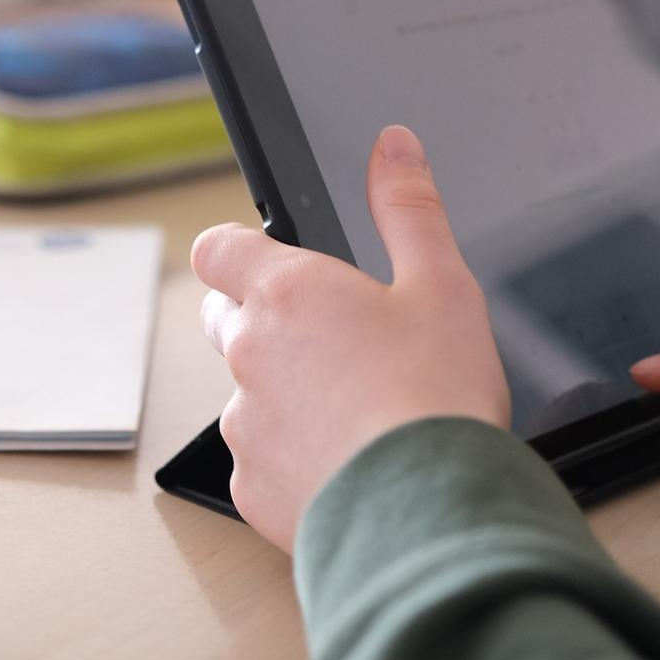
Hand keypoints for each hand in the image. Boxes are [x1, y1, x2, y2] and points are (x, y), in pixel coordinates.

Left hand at [190, 126, 508, 551]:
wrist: (430, 512)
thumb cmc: (437, 398)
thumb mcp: (442, 285)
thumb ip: (409, 208)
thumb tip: (393, 146)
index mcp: (287, 293)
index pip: (217, 248)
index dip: (239, 250)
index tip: (267, 260)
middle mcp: (249, 355)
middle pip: (225, 319)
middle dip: (261, 320)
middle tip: (332, 340)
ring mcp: (245, 426)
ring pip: (246, 396)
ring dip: (283, 397)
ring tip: (356, 415)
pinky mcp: (252, 488)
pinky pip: (262, 462)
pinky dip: (294, 460)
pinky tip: (349, 466)